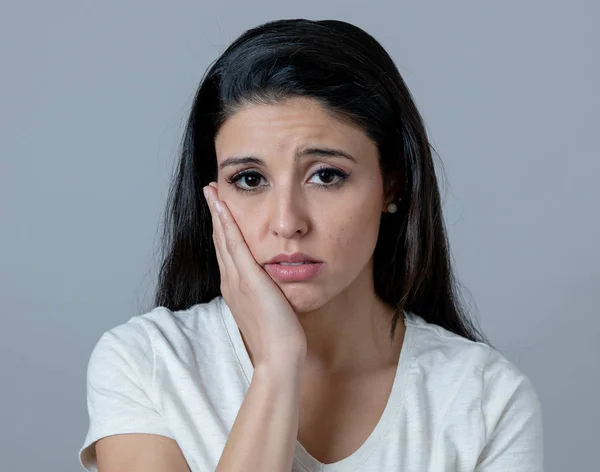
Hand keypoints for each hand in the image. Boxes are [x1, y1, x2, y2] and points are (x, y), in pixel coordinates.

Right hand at [203, 182, 306, 368]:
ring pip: (223, 239)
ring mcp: (237, 280)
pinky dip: (226, 225)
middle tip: (211, 191)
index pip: (226, 251)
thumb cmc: (279, 338)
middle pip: (220, 240)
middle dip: (215, 214)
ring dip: (217, 212)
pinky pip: (234, 246)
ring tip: (212, 190)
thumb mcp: (270, 309)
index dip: (221, 228)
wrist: (279, 356)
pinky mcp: (248, 280)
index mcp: (235, 288)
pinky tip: (222, 206)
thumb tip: (272, 284)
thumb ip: (267, 293)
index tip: (220, 209)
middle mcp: (231, 281)